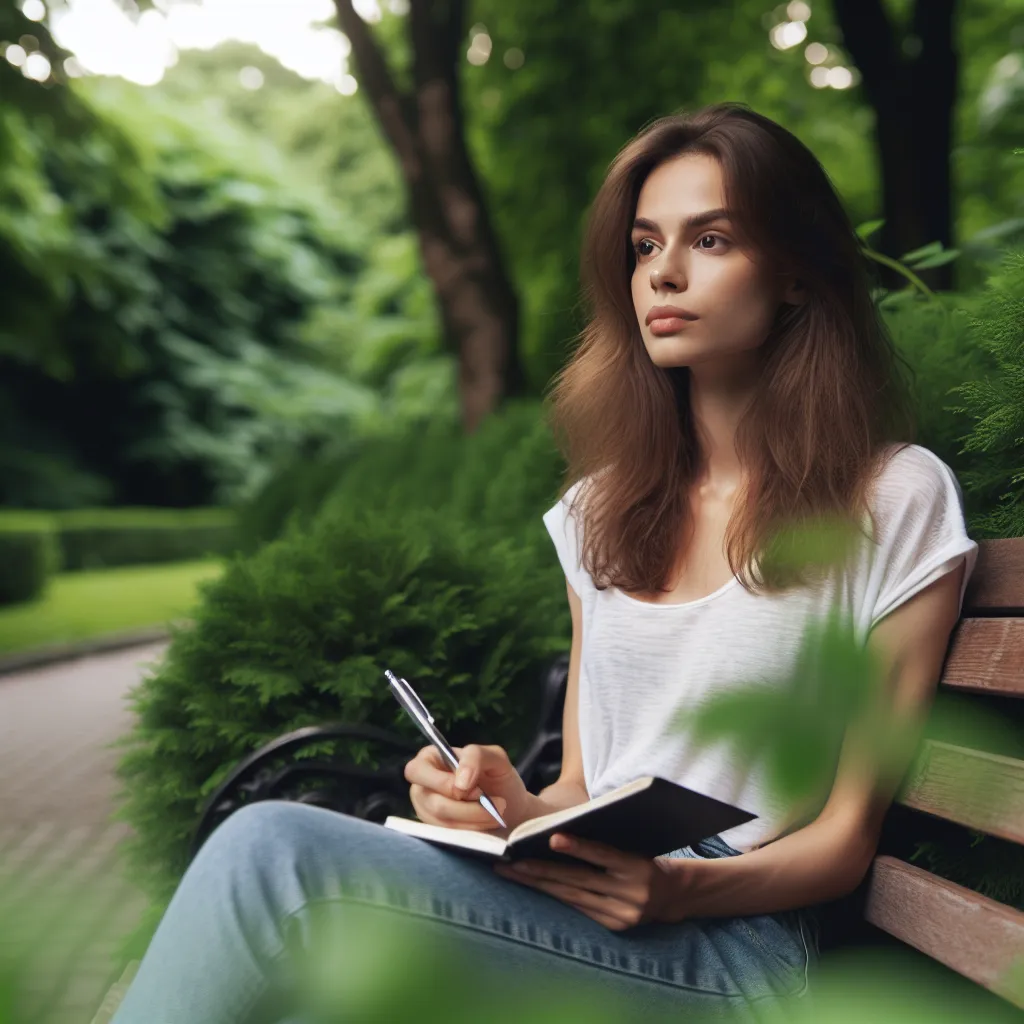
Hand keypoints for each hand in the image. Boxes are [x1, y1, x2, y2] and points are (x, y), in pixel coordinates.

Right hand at [404, 743, 530, 831]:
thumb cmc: (498, 776)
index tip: (476, 790)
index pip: (417, 771)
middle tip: (492, 804)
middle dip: (465, 808)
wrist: (511, 807)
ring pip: (442, 822)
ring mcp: (426, 812)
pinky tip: (487, 823)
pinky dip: (472, 831)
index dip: (444, 783)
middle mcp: (421, 786)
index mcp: (429, 760)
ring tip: (496, 813)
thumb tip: (460, 783)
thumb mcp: (494, 757)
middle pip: (431, 802)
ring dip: (474, 819)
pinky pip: (449, 836)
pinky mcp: (436, 832)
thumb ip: (475, 757)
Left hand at [493, 833, 682, 930]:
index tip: (551, 838)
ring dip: (539, 884)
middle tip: (508, 861)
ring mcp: (622, 914)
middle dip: (540, 870)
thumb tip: (560, 833)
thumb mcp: (633, 845)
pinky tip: (534, 886)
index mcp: (638, 866)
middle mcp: (631, 893)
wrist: (674, 894)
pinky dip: (555, 896)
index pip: (603, 854)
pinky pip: (579, 909)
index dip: (577, 846)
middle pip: (578, 880)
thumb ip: (605, 841)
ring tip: (512, 873)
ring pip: (573, 897)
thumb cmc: (645, 857)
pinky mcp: (615, 927)